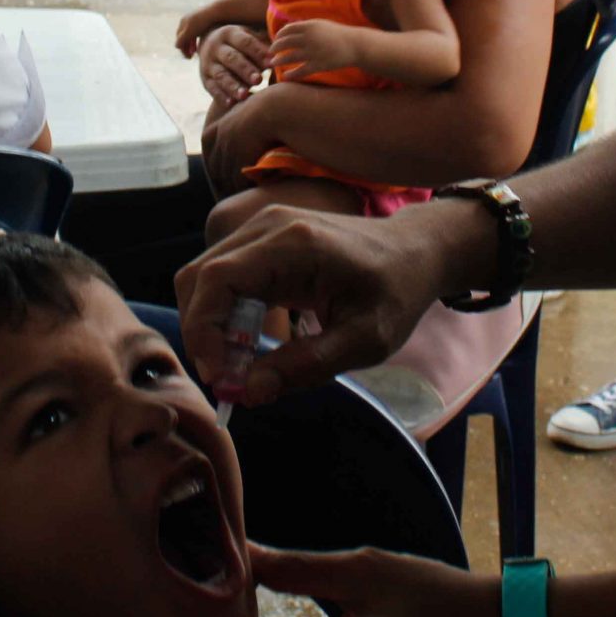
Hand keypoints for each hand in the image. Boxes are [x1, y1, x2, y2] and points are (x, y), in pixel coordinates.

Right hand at [175, 189, 482, 399]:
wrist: (415, 251)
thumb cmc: (396, 293)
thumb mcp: (364, 340)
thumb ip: (306, 366)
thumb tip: (248, 391)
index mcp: (293, 244)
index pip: (218, 279)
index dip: (204, 329)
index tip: (219, 376)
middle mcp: (268, 226)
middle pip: (200, 276)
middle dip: (201, 332)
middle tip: (227, 378)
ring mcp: (262, 227)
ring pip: (204, 275)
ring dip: (209, 323)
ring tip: (239, 364)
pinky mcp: (263, 238)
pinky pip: (222, 274)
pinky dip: (221, 311)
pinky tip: (248, 342)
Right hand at [191, 23, 271, 103]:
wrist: (209, 44)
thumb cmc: (240, 42)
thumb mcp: (250, 35)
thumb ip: (264, 43)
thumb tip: (283, 51)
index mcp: (230, 33)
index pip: (245, 42)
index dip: (259, 52)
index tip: (272, 63)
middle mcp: (216, 47)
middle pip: (232, 58)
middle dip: (245, 70)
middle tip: (259, 80)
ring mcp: (208, 63)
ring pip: (221, 75)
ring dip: (232, 86)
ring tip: (244, 95)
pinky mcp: (204, 79)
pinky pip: (212, 88)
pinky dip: (221, 96)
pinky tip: (231, 104)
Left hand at [266, 19, 353, 81]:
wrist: (355, 45)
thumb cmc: (338, 34)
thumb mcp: (321, 24)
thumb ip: (306, 25)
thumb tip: (291, 26)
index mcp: (309, 26)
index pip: (287, 30)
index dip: (278, 36)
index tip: (275, 40)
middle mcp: (309, 38)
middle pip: (285, 43)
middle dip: (274, 48)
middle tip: (270, 52)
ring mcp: (313, 52)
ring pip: (289, 57)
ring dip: (278, 60)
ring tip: (273, 63)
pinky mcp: (318, 65)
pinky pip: (300, 71)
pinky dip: (291, 74)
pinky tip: (285, 76)